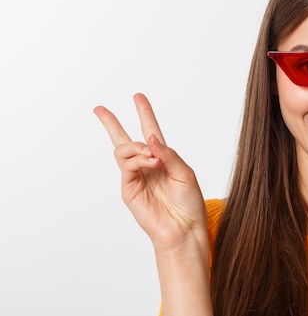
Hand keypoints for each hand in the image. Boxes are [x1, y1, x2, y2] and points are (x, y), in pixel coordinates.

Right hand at [94, 93, 207, 251]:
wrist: (185, 228)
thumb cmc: (189, 203)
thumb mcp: (185, 173)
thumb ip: (169, 154)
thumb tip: (150, 137)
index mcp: (162, 160)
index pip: (150, 132)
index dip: (144, 113)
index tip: (138, 97)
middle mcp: (147, 166)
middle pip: (124, 139)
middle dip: (111, 123)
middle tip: (99, 109)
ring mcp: (136, 178)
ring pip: (123, 150)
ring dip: (137, 147)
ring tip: (152, 156)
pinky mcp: (129, 190)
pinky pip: (127, 167)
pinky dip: (139, 160)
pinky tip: (151, 163)